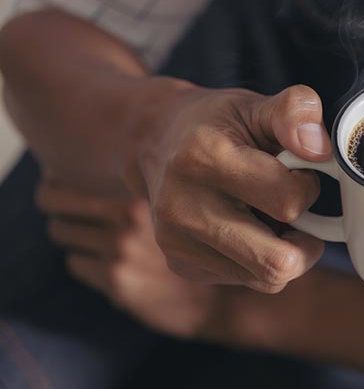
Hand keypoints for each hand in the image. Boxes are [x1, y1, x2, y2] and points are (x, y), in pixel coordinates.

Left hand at [38, 178, 219, 338]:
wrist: (208, 294)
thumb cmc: (184, 242)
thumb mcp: (165, 206)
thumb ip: (134, 186)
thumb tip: (82, 168)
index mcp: (139, 198)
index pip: (64, 188)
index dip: (54, 184)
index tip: (56, 182)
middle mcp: (129, 224)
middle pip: (57, 211)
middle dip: (59, 211)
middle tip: (67, 211)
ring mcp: (120, 255)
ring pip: (64, 235)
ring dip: (75, 237)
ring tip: (101, 237)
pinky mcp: (116, 282)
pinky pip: (76, 262)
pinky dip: (86, 261)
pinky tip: (112, 262)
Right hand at [132, 83, 327, 292]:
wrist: (156, 139)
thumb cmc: (217, 123)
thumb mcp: (257, 103)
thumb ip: (295, 111)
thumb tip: (320, 149)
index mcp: (203, 158)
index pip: (287, 202)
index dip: (308, 187)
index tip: (299, 172)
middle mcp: (183, 207)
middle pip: (277, 262)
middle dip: (305, 240)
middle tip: (298, 210)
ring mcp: (177, 243)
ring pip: (267, 278)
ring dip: (285, 251)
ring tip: (272, 216)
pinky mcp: (181, 265)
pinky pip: (248, 280)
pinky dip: (261, 258)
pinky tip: (249, 227)